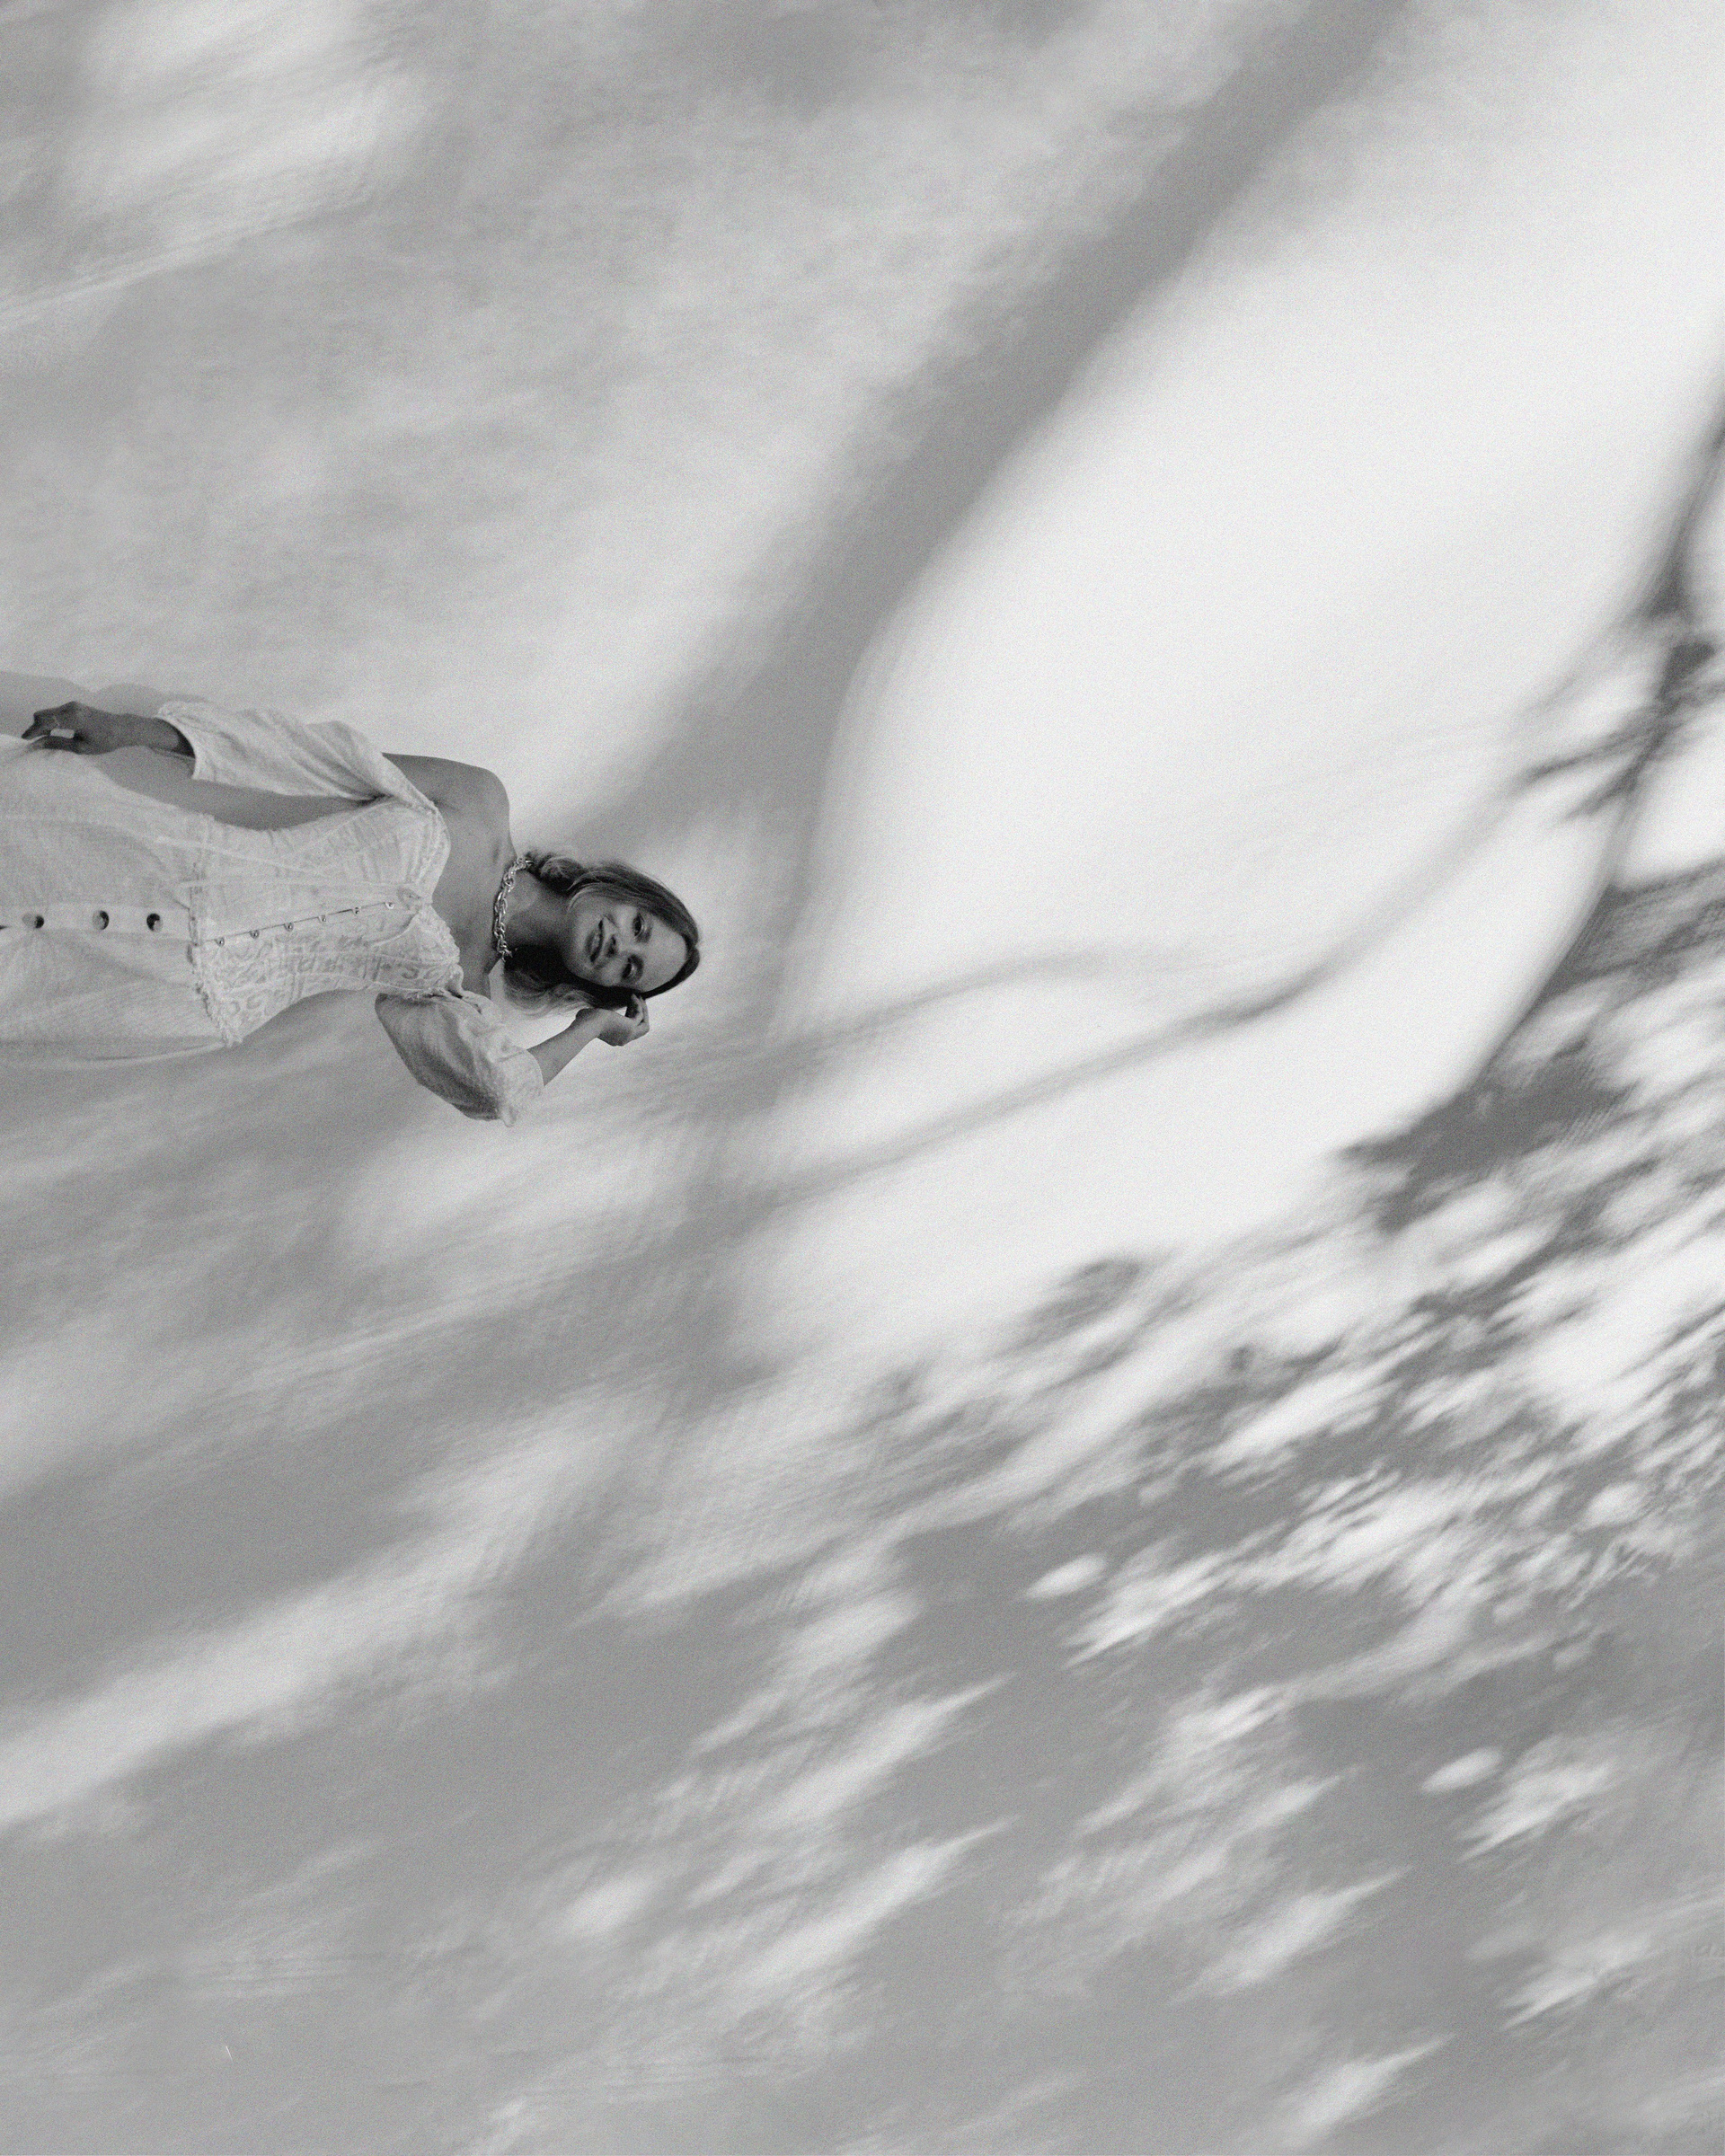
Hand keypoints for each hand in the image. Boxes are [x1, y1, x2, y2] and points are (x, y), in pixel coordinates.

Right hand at [23, 703, 139, 755]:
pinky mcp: (74, 705)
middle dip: (35, 727)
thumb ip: (58, 744)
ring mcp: (72, 704)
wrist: (121, 728)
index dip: (33, 731)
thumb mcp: (81, 747)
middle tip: (34, 741)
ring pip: (47, 712)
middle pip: (42, 714)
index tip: (26, 740)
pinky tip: (52, 732)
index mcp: (73, 719)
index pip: (45, 722)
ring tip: (43, 738)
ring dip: (42, 724)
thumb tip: (38, 744)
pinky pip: (55, 712)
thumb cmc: (105, 741)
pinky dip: (49, 721)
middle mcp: (70, 708)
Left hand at [590, 996, 648, 1046]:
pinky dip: (638, 1005)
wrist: (587, 1025)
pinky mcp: (630, 1028)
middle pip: (640, 1027)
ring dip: (642, 1009)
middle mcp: (624, 1039)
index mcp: (616, 1039)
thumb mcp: (594, 1019)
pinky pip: (640, 1016)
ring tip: (639, 996)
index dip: (631, 1014)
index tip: (629, 1002)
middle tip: (638, 1000)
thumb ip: (596, 1016)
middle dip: (640, 1013)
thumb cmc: (585, 1021)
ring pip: (643, 1023)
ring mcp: (629, 1035)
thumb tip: (589, 1011)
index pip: (629, 1027)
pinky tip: (633, 996)